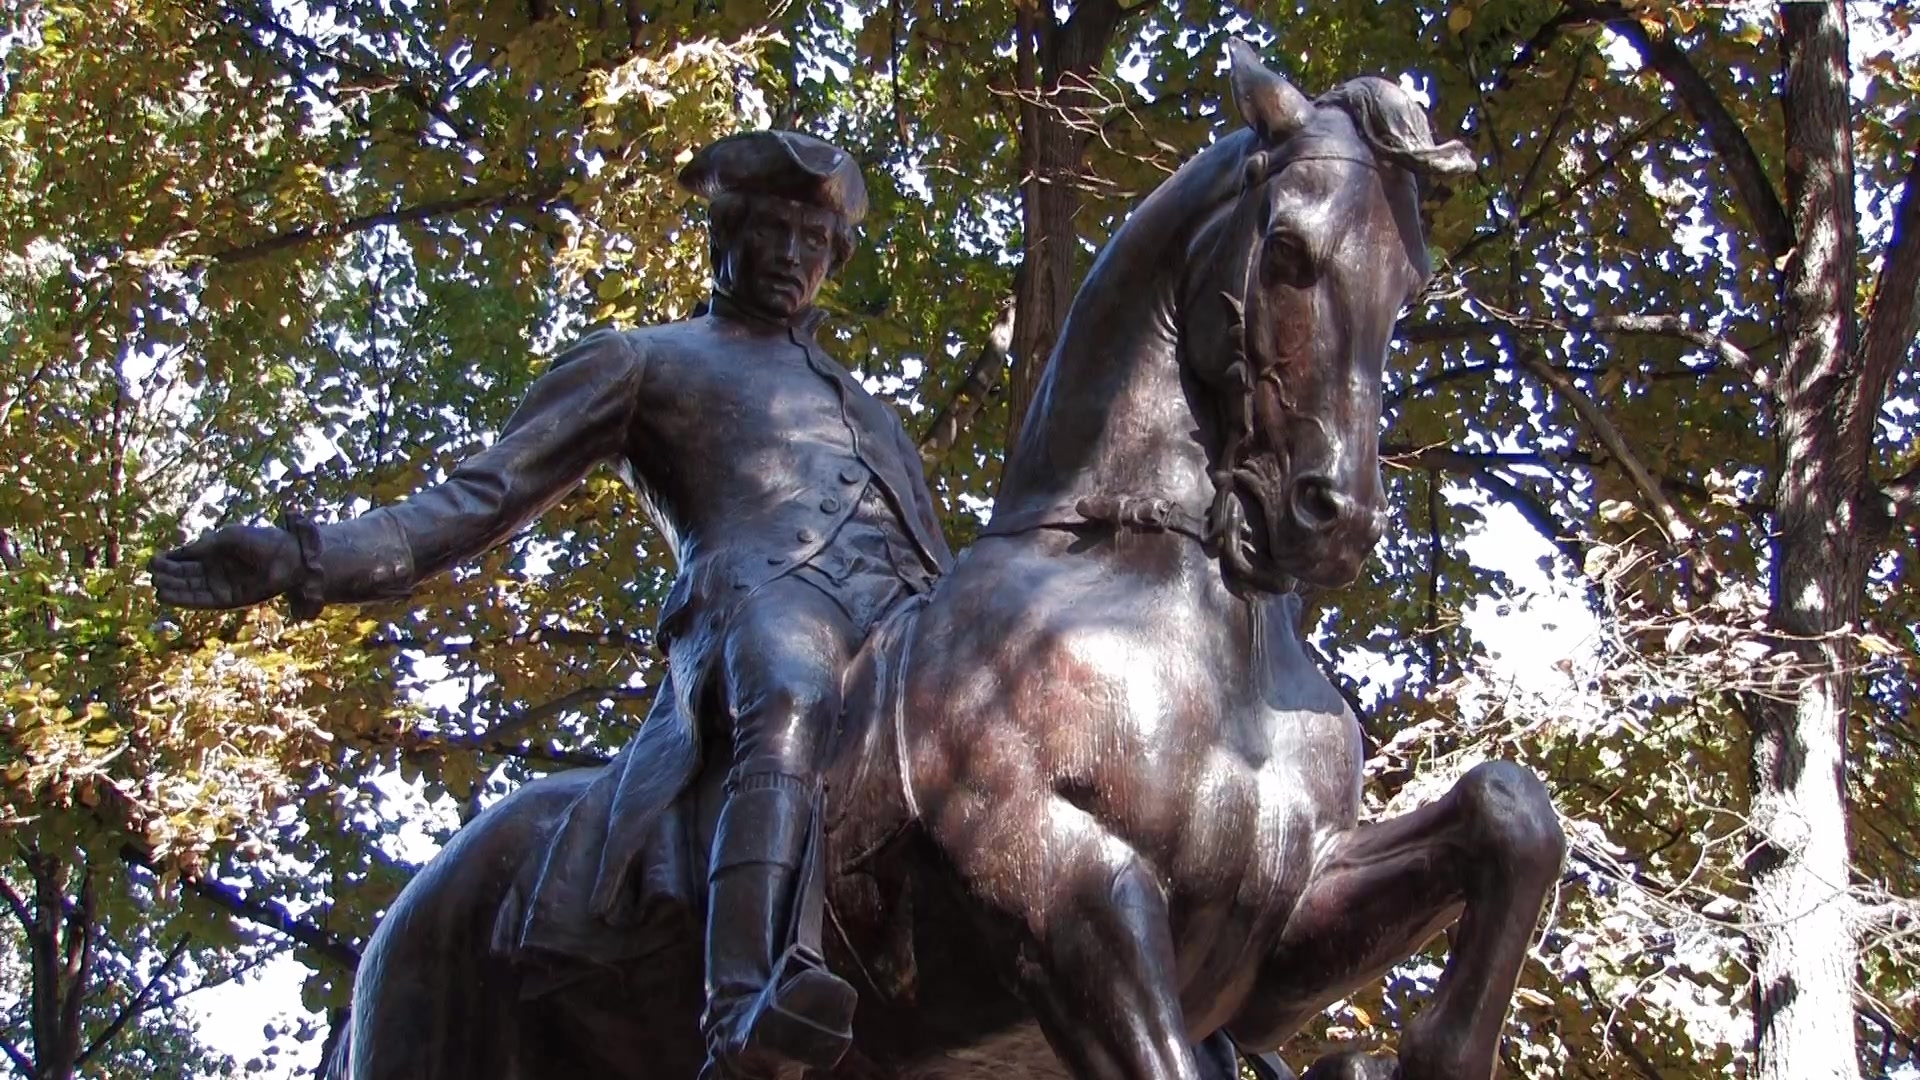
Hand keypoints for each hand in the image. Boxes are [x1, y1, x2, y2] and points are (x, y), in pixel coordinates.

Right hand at [149, 525, 302, 609]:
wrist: (287, 556)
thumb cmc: (260, 540)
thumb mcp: (226, 538)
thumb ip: (202, 547)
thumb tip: (176, 553)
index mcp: (215, 553)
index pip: (186, 559)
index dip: (170, 561)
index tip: (153, 560)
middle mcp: (217, 571)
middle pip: (186, 575)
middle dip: (168, 575)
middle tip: (152, 573)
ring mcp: (222, 586)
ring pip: (191, 589)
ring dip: (173, 588)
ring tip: (156, 585)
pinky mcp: (229, 600)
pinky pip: (203, 601)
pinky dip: (185, 599)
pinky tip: (169, 596)